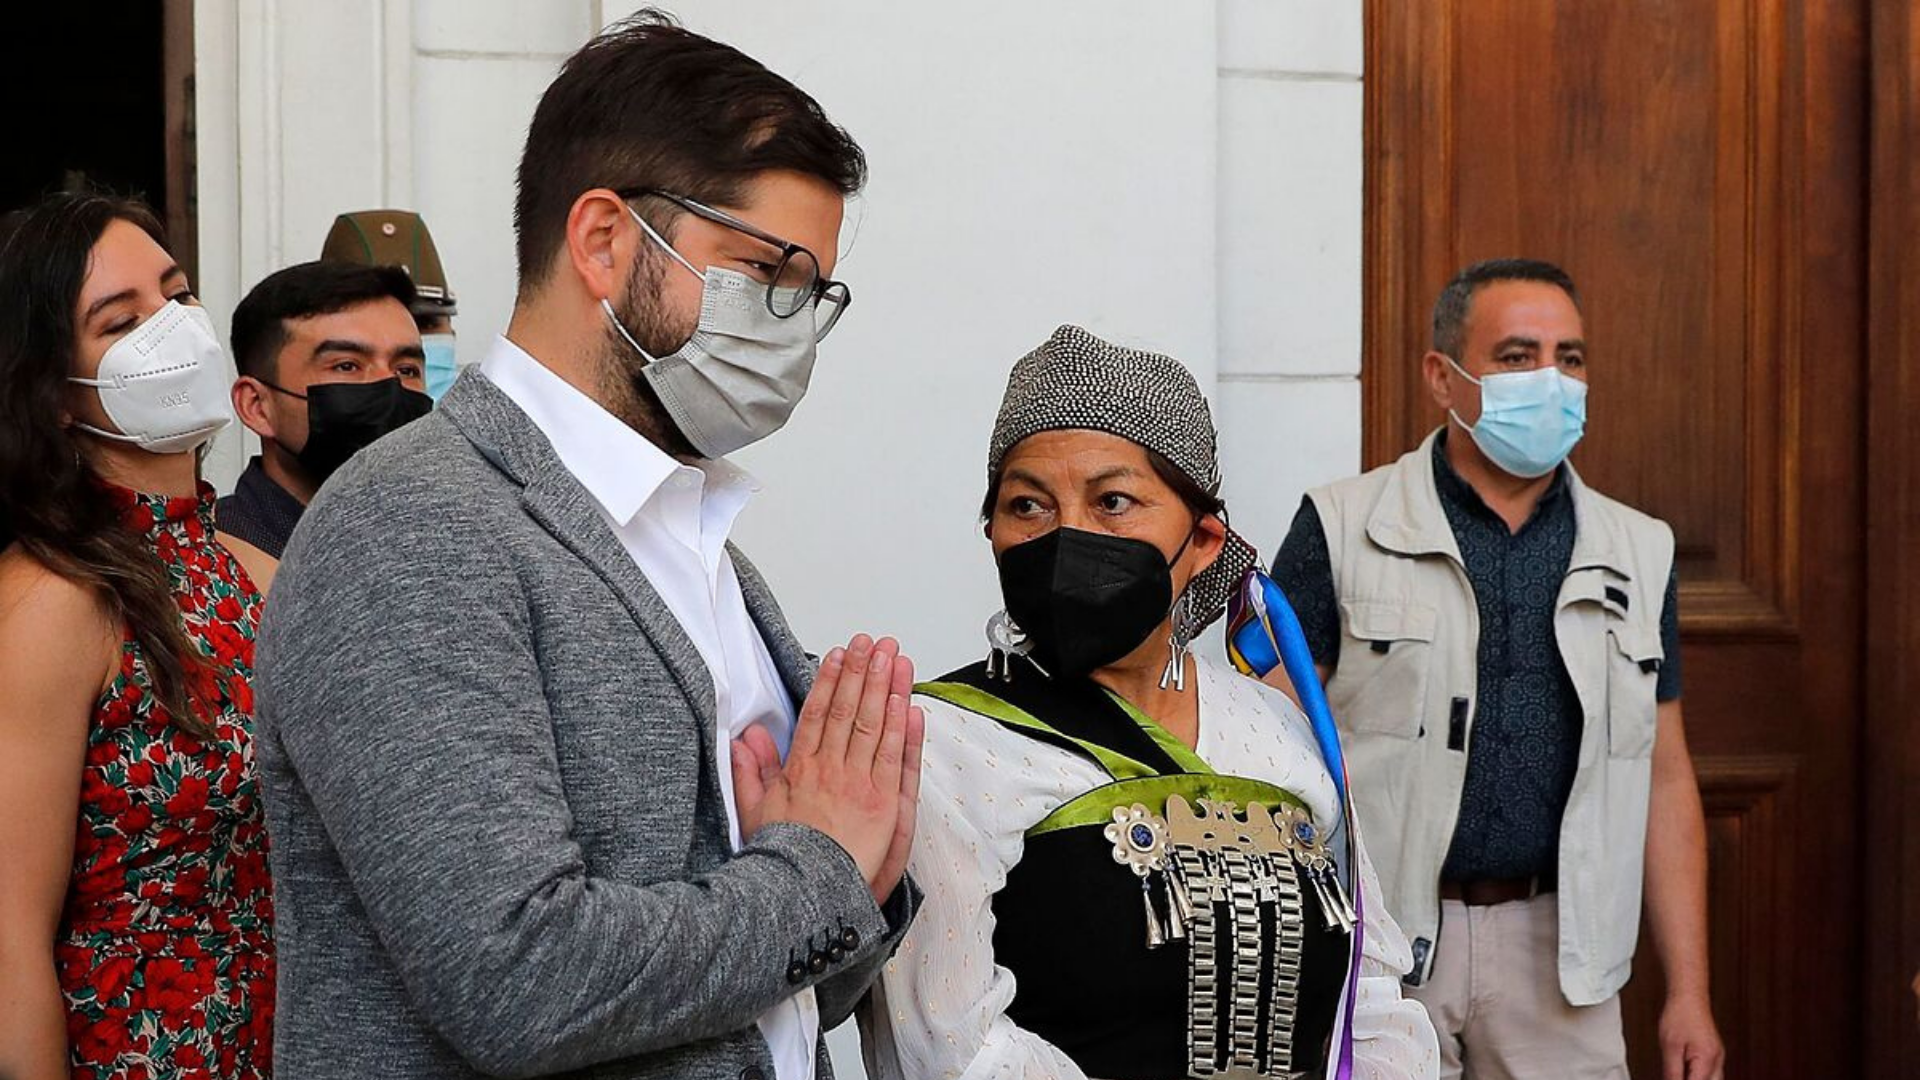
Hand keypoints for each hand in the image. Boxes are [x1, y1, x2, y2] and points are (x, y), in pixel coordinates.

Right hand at [730, 635, 924, 903]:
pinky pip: (894, 756)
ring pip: (873, 725)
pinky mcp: (884, 803)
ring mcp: (859, 784)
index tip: (839, 653)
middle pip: (848, 709)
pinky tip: (907, 702)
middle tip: (873, 642)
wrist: (804, 895)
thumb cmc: (781, 860)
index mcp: (800, 769)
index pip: (817, 712)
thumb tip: (746, 736)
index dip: (830, 679)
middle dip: (862, 671)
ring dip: (885, 687)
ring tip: (894, 657)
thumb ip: (750, 771)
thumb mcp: (753, 812)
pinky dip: (902, 727)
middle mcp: (831, 770)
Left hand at [1658, 991, 1723, 1079]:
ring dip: (1698, 1079)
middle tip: (1677, 1076)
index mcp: (1707, 1060)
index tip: (1671, 1079)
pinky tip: (1688, 1073)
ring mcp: (1718, 1057)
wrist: (1688, 996)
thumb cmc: (1680, 1015)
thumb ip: (1672, 1072)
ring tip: (1681, 1073)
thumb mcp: (1669, 1047)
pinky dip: (1700, 1076)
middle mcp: (1717, 1061)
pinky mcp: (1714, 1053)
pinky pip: (1711, 1073)